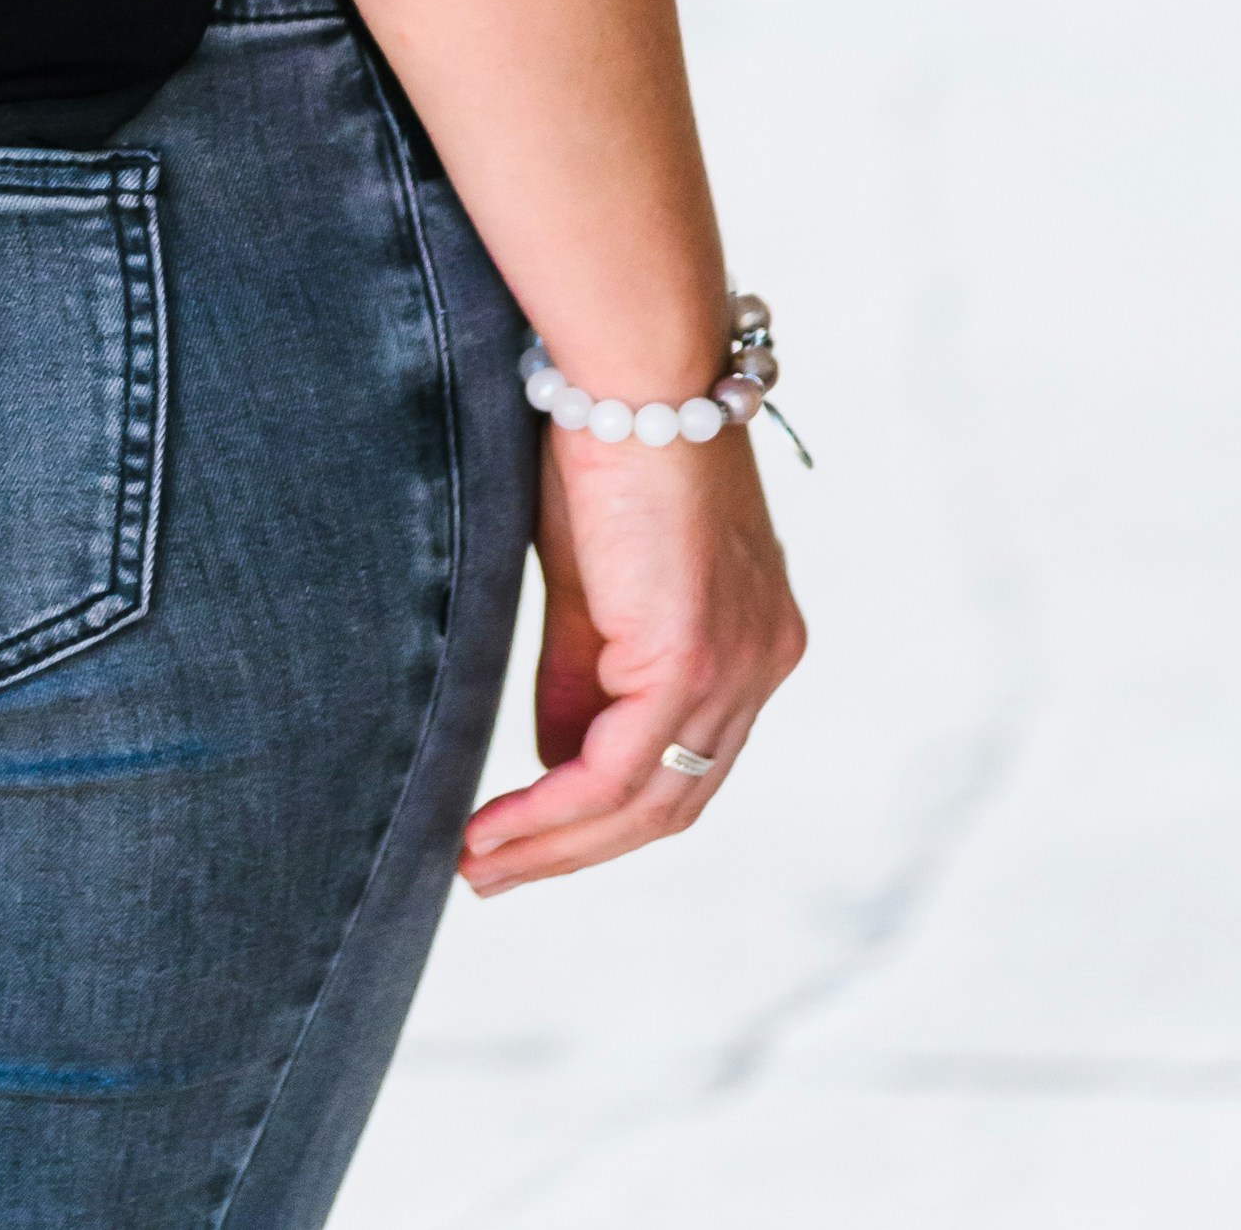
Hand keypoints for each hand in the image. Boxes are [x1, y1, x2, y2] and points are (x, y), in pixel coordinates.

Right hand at [459, 419, 804, 894]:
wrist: (636, 367)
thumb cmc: (610, 437)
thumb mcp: (594, 573)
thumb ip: (583, 670)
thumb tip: (554, 761)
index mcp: (752, 637)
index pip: (686, 758)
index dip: (610, 811)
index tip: (532, 835)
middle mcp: (760, 663)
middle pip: (674, 801)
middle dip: (578, 849)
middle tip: (493, 872)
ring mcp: (735, 667)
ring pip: (650, 803)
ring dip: (556, 846)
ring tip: (479, 864)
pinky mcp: (690, 657)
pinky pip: (618, 770)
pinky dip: (553, 811)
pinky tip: (495, 827)